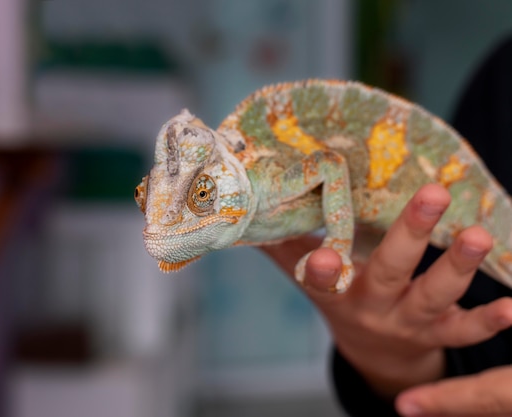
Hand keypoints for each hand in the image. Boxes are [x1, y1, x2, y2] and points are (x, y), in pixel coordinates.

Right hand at [261, 183, 511, 415]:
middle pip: (388, 271)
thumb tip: (249, 207)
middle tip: (434, 195)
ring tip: (477, 234)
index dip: (321, 270)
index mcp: (335, 291)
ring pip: (432, 296)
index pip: (320, 280)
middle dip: (410, 235)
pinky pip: (463, 330)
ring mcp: (407, 321)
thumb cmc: (339, 298)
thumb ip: (283, 245)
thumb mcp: (307, 275)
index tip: (324, 255)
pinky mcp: (438, 333)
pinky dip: (489, 321)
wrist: (374, 354)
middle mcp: (370, 306)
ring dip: (457, 268)